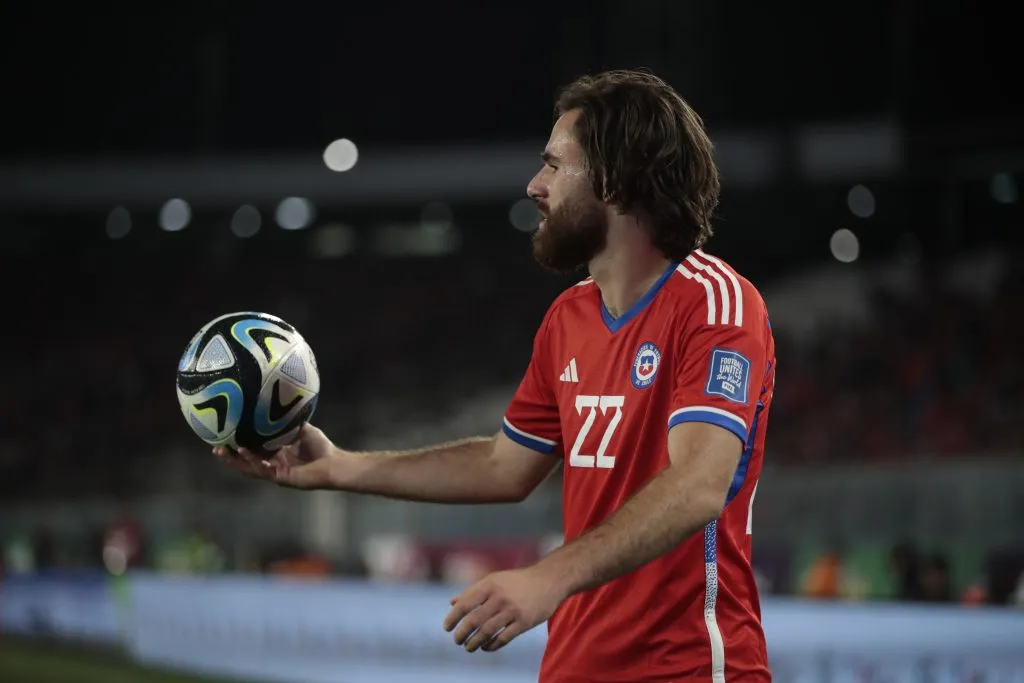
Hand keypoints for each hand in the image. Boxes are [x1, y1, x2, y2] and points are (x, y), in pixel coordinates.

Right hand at [212, 423, 335, 488]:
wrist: (334, 463)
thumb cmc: (321, 448)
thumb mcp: (302, 429)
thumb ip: (290, 420)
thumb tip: (280, 403)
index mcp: (276, 454)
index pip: (252, 450)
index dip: (238, 445)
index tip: (224, 436)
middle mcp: (273, 464)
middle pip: (246, 461)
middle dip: (230, 455)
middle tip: (214, 447)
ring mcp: (276, 472)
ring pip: (250, 467)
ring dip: (236, 459)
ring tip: (222, 451)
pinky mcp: (281, 477)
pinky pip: (263, 469)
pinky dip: (253, 460)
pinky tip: (244, 451)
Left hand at [443, 565, 567, 652]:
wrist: (549, 580)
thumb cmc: (517, 581)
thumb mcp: (494, 580)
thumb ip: (473, 591)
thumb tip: (452, 603)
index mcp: (490, 585)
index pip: (465, 604)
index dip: (453, 618)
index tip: (447, 628)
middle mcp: (500, 597)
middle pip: (474, 621)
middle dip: (462, 634)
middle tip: (457, 641)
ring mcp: (512, 610)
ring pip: (487, 632)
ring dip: (474, 643)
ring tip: (468, 647)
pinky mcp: (524, 622)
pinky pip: (503, 639)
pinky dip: (491, 646)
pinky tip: (485, 647)